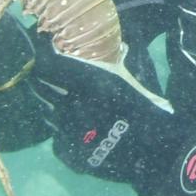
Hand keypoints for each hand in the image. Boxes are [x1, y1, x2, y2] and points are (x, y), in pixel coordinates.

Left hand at [29, 31, 195, 195]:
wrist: (157, 153)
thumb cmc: (148, 110)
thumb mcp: (130, 78)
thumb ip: (118, 58)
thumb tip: (117, 41)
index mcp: (89, 82)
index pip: (45, 63)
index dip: (40, 52)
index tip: (41, 46)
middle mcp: (71, 105)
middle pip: (39, 86)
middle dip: (40, 77)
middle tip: (48, 73)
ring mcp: (66, 131)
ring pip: (45, 111)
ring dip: (51, 105)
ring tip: (66, 103)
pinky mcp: (66, 153)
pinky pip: (54, 137)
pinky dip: (61, 131)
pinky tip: (77, 130)